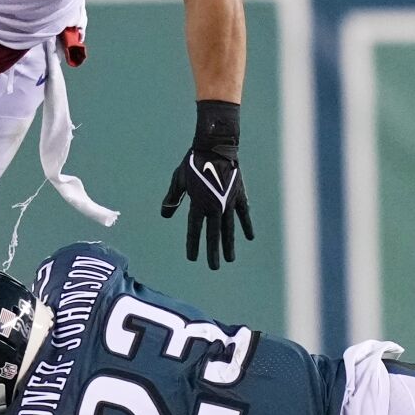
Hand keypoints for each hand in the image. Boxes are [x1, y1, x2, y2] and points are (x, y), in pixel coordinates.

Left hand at [160, 100, 254, 269]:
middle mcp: (214, 206)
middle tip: (214, 267)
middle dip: (213, 252)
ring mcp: (228, 202)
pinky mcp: (239, 195)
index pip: (194, 229)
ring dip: (229, 245)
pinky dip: (246, 226)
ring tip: (230, 259)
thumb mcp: (178, 180)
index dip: (193, 245)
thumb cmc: (193, 162)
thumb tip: (165, 214)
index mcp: (198, 203)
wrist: (216, 147)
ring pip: (229, 228)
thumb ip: (172, 198)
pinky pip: (244, 214)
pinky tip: (249, 238)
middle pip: (214, 235)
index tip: (192, 258)